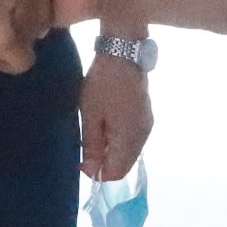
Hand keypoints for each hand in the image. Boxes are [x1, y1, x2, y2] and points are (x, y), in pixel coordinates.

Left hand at [79, 46, 150, 180]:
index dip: (97, 173)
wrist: (123, 53)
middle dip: (104, 163)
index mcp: (130, 139)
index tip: (80, 160)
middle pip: (124, 164)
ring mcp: (146, 126)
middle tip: (84, 147)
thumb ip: (92, 146)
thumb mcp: (91, 114)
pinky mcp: (145, 116)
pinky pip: (132, 139)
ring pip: (128, 153)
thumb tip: (92, 172)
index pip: (116, 172)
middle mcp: (143, 136)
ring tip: (93, 133)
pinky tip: (105, 126)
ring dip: (111, 151)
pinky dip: (118, 140)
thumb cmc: (103, 84)